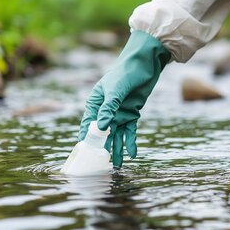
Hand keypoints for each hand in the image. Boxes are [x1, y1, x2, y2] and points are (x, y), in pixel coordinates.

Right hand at [78, 30, 170, 166]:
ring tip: (116, 165)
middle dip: (102, 148)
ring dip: (116, 150)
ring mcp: (119, 113)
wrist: (145, 64)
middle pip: (102, 133)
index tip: (84, 153)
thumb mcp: (116, 90)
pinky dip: (131, 142)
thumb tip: (101, 127)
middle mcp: (106, 111)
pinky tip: (132, 154)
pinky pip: (130, 132)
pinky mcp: (132, 114)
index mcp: (95, 103)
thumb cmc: (126, 72)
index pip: (87, 123)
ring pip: (116, 136)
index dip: (85, 138)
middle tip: (100, 165)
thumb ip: (109, 108)